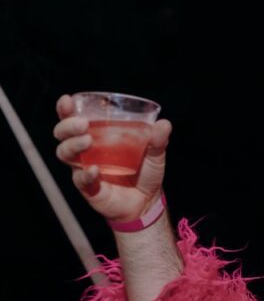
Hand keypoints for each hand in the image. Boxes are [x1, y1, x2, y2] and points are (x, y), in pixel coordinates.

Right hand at [54, 94, 171, 222]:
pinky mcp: (89, 188)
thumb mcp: (155, 153)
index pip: (74, 120)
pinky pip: (80, 179)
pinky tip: (95, 170)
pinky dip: (86, 174)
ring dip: (73, 145)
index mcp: (98, 136)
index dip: (66, 110)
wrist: (148, 201)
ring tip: (88, 141)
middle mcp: (86, 151)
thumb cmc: (145, 172)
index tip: (67, 100)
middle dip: (67, 126)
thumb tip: (164, 124)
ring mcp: (85, 169)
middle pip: (63, 135)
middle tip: (82, 124)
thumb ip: (158, 139)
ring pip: (65, 154)